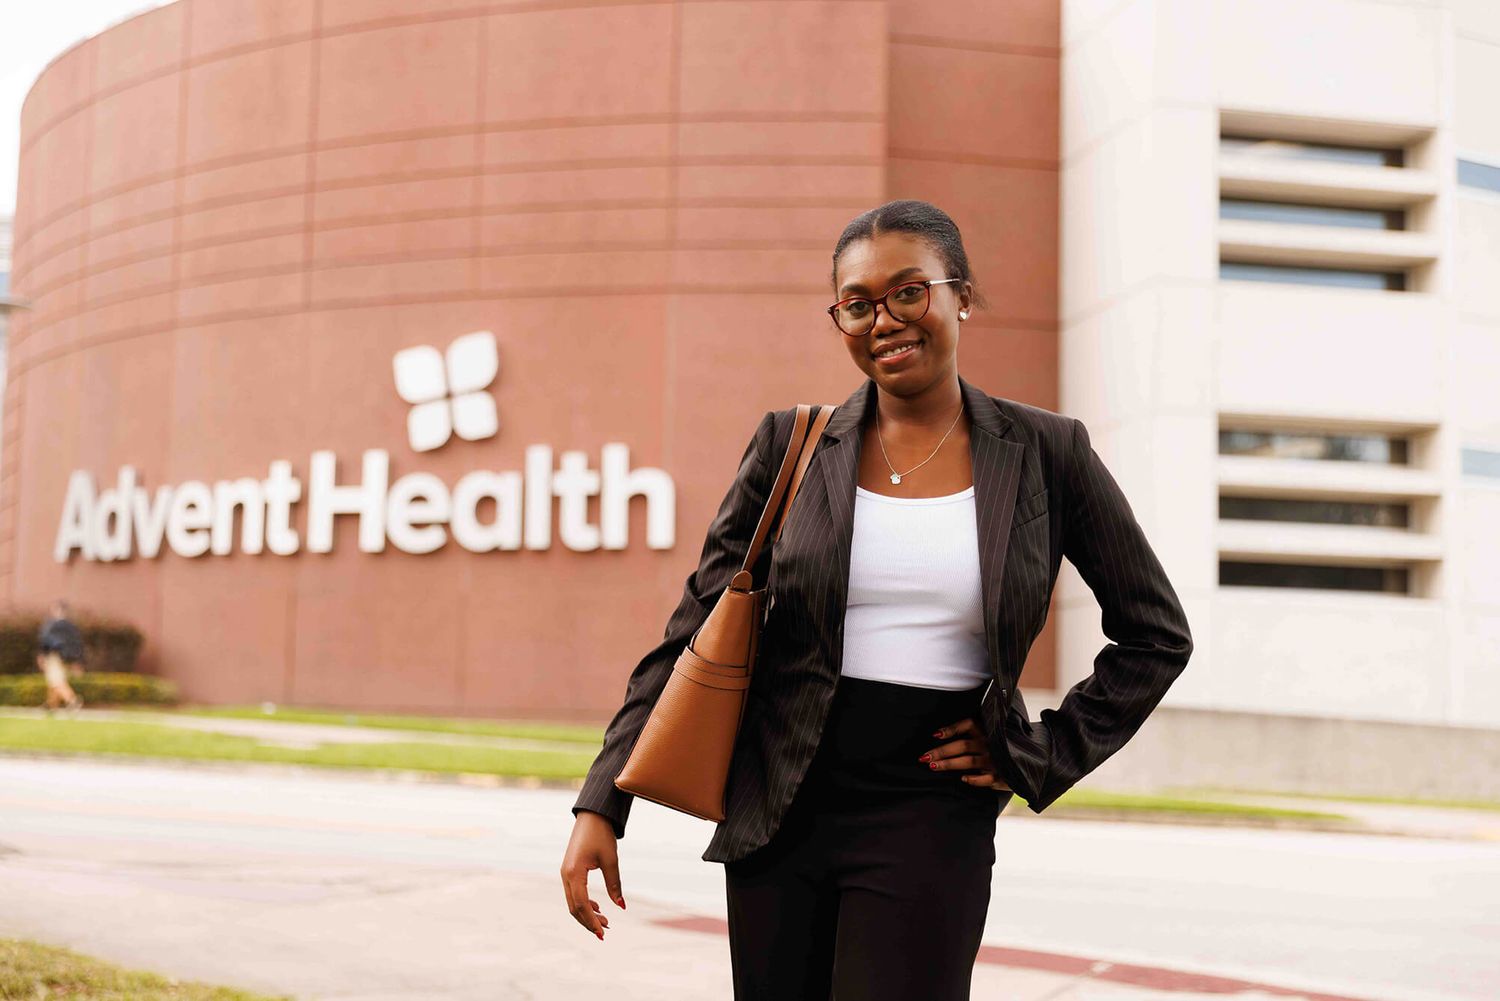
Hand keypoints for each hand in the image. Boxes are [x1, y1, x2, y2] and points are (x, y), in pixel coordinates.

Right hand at [561, 811, 626, 940]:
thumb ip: (614, 885)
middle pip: (574, 907)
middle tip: (606, 931)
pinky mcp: (569, 870)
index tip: (603, 933)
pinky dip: (584, 903)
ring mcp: (565, 873)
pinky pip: (574, 893)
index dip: (591, 921)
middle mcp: (566, 875)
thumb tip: (621, 907)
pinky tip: (598, 907)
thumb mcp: (611, 860)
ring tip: (606, 922)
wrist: (592, 815)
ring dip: (587, 913)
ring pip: (573, 901)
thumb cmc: (601, 835)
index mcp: (574, 872)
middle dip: (589, 921)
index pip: (580, 904)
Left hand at [921, 716, 1010, 790]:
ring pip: (968, 761)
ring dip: (950, 764)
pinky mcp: (1003, 775)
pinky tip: (963, 779)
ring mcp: (996, 759)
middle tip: (923, 757)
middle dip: (942, 751)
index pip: (967, 725)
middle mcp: (990, 743)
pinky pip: (986, 778)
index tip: (935, 735)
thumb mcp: (990, 735)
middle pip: (962, 745)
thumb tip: (939, 737)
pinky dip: (974, 779)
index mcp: (987, 731)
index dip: (951, 729)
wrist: (1032, 761)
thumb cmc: (1003, 746)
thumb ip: (971, 734)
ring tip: (933, 766)